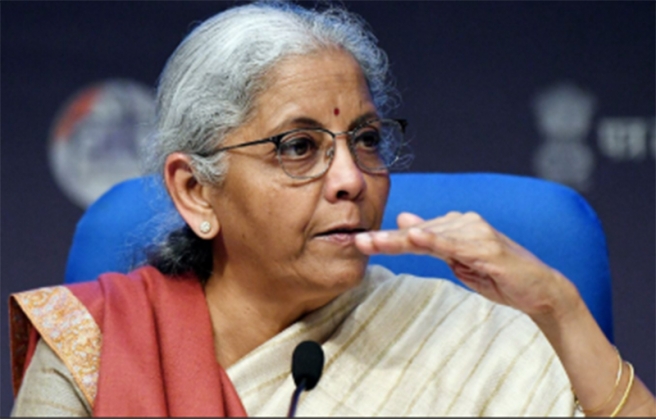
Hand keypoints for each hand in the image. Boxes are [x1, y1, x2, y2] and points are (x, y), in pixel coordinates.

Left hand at [355, 211, 579, 318]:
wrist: (539, 289)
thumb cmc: (497, 275)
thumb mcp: (459, 258)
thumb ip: (432, 241)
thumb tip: (404, 222)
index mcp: (456, 225)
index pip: (415, 232)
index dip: (387, 238)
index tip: (360, 241)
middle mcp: (464, 223)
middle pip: (417, 232)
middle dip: (385, 239)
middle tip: (357, 241)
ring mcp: (476, 233)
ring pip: (429, 236)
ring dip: (399, 240)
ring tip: (371, 242)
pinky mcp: (486, 247)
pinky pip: (453, 244)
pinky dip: (432, 240)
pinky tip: (413, 237)